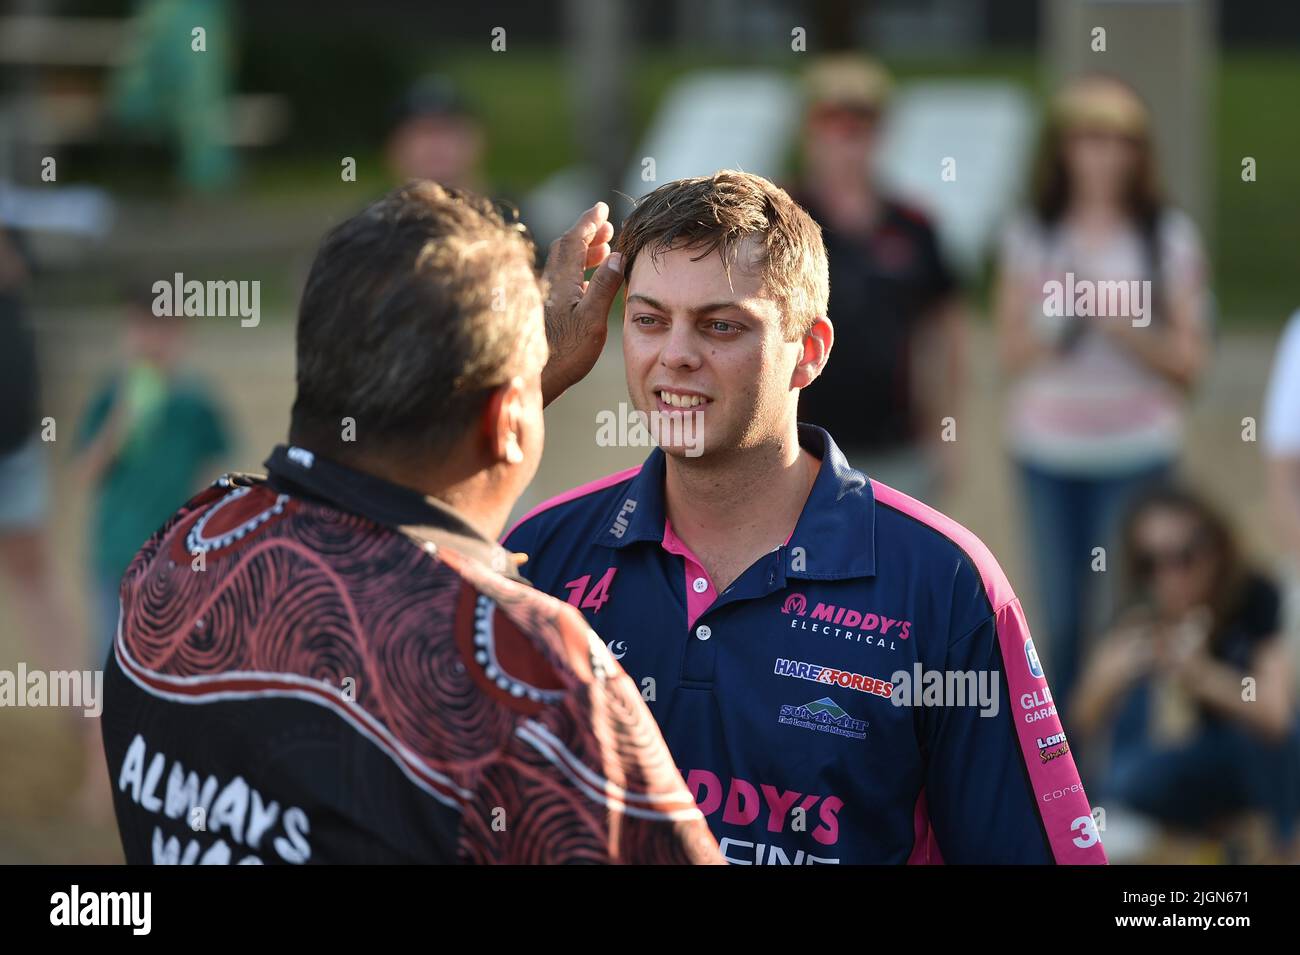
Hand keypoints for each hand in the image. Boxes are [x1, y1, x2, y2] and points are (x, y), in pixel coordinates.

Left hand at [539, 202, 623, 406]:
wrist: (535, 378)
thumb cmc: (565, 353)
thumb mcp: (592, 320)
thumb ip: (604, 286)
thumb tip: (617, 255)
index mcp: (561, 281)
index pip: (575, 240)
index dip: (589, 222)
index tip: (602, 208)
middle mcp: (550, 284)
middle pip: (567, 248)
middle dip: (588, 234)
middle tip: (607, 227)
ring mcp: (546, 297)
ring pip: (564, 264)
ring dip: (584, 253)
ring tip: (604, 250)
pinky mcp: (546, 311)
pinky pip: (563, 280)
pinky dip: (579, 271)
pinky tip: (588, 283)